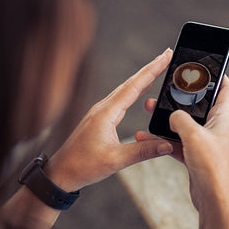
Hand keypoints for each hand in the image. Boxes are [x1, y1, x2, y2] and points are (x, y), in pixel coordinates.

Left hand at [46, 49, 173, 191]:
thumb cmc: (83, 166)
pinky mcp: (101, 118)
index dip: (152, 70)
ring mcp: (101, 112)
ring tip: (159, 68)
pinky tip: (142, 90)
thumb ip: (143, 151)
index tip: (165, 56)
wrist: (61, 173)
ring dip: (143, 78)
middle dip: (150, 68)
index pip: (134, 86)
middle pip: (131, 82)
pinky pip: (121, 99)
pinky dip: (135, 90)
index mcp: (106, 113)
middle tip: (166, 55)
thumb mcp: (116, 160)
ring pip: (126, 89)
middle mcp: (103, 108)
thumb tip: (167, 144)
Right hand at [137, 76, 228, 212]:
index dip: (219, 76)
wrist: (215, 202)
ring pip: (185, 124)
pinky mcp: (196, 157)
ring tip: (150, 109)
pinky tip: (146, 137)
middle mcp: (216, 129)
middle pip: (200, 105)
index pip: (226, 89)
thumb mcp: (194, 136)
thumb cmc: (214, 168)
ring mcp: (206, 143)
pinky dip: (163, 139)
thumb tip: (173, 114)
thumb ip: (181, 119)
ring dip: (168, 118)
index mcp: (224, 118)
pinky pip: (178, 143)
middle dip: (183, 97)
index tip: (206, 66)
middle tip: (167, 88)